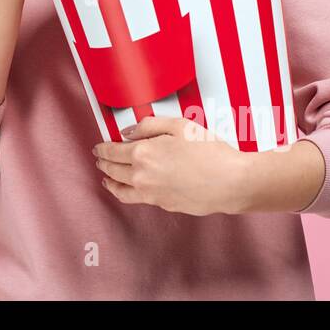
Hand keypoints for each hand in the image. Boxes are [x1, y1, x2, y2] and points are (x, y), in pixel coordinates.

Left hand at [93, 115, 250, 215]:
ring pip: (121, 190)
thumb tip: (128, 132)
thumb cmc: (210, 151)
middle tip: (99, 159)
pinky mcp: (162, 204)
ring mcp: (151, 194)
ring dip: (110, 181)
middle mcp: (141, 176)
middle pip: (113, 170)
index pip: (112, 152)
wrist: (231, 182)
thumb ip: (149, 125)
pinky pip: (136, 199)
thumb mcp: (179, 125)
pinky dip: (125, 193)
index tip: (98, 147)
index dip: (102, 149)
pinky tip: (129, 189)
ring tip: (106, 178)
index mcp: (142, 153)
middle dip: (103, 163)